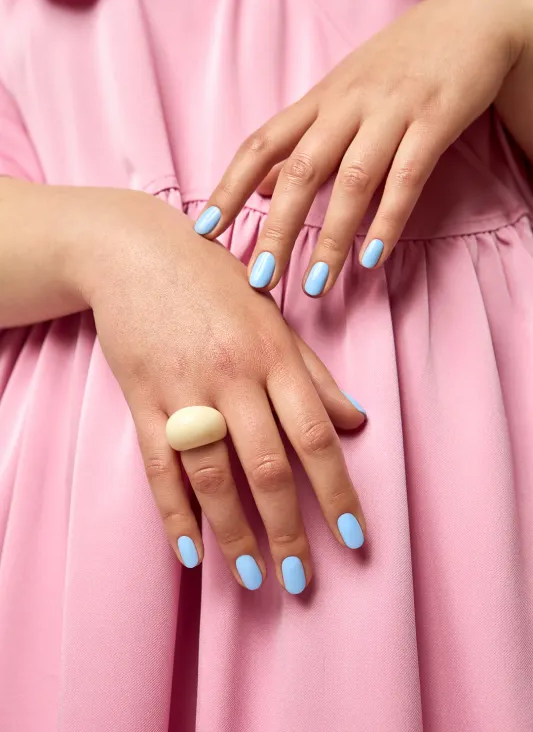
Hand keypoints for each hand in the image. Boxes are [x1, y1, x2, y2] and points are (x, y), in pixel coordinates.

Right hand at [79, 190, 365, 593]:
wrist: (137, 252)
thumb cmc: (214, 285)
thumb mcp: (273, 318)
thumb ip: (314, 374)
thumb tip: (357, 423)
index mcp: (274, 355)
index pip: (315, 436)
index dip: (337, 491)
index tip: (354, 537)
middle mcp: (232, 376)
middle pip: (266, 466)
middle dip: (288, 528)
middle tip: (301, 579)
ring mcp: (183, 389)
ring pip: (211, 475)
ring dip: (234, 532)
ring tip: (253, 574)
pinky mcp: (142, 399)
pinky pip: (158, 467)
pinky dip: (174, 513)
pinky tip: (190, 552)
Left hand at [196, 0, 529, 294]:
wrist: (466, 22)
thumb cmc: (394, 68)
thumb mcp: (340, 95)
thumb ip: (302, 141)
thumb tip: (262, 189)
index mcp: (318, 101)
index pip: (261, 145)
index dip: (230, 189)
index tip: (205, 232)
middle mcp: (347, 105)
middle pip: (301, 171)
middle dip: (278, 230)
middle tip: (261, 280)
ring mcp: (391, 112)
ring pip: (353, 181)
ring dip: (332, 238)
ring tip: (316, 284)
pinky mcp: (434, 120)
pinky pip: (407, 178)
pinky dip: (388, 221)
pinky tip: (371, 260)